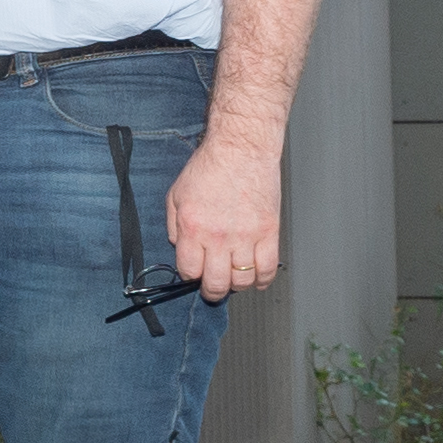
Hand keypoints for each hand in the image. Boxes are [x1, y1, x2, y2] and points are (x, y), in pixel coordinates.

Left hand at [166, 130, 283, 300]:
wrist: (240, 150)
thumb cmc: (209, 168)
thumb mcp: (175, 195)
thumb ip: (173, 226)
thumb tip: (178, 247)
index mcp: (192, 229)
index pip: (188, 271)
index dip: (189, 277)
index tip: (193, 275)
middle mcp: (218, 237)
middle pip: (216, 282)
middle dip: (211, 291)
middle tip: (212, 289)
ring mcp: (245, 237)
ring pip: (242, 280)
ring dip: (236, 286)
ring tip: (233, 281)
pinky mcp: (269, 232)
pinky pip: (268, 268)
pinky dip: (263, 280)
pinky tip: (257, 281)